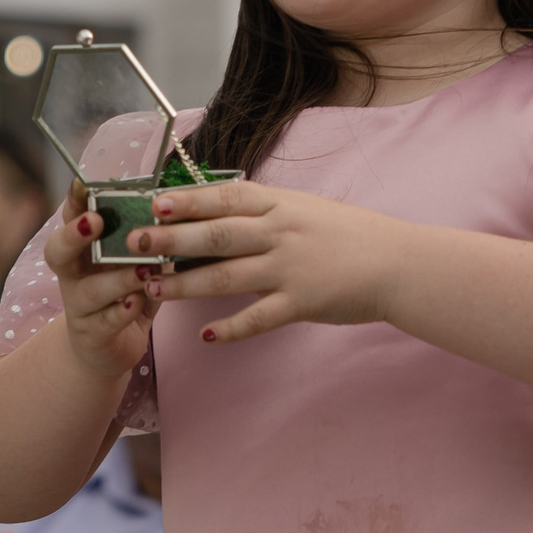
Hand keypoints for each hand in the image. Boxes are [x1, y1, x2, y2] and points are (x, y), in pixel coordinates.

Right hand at [42, 183, 156, 381]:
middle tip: (94, 221)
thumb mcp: (135, 264)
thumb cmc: (125, 296)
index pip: (71, 219)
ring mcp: (79, 307)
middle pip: (58, 251)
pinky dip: (122, 311)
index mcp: (83, 251)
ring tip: (142, 270)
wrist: (110, 350)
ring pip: (89, 290)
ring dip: (116, 278)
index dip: (74, 202)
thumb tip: (173, 213)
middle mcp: (73, 276)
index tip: (83, 185)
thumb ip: (147, 242)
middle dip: (73, 235)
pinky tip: (137, 301)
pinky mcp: (91, 334)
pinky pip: (105, 321)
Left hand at [126, 179, 404, 344]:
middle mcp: (282, 232)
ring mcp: (291, 268)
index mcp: (281, 204)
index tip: (153, 202)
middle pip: (217, 234)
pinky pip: (258, 318)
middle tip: (134, 243)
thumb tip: (217, 211)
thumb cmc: (349, 235)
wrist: (398, 264)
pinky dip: (230, 328)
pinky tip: (205, 334)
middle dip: (171, 239)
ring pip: (227, 275)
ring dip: (186, 283)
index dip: (188, 199)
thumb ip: (264, 212)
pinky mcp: (302, 303)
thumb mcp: (305, 209)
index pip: (226, 197)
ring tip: (153, 289)